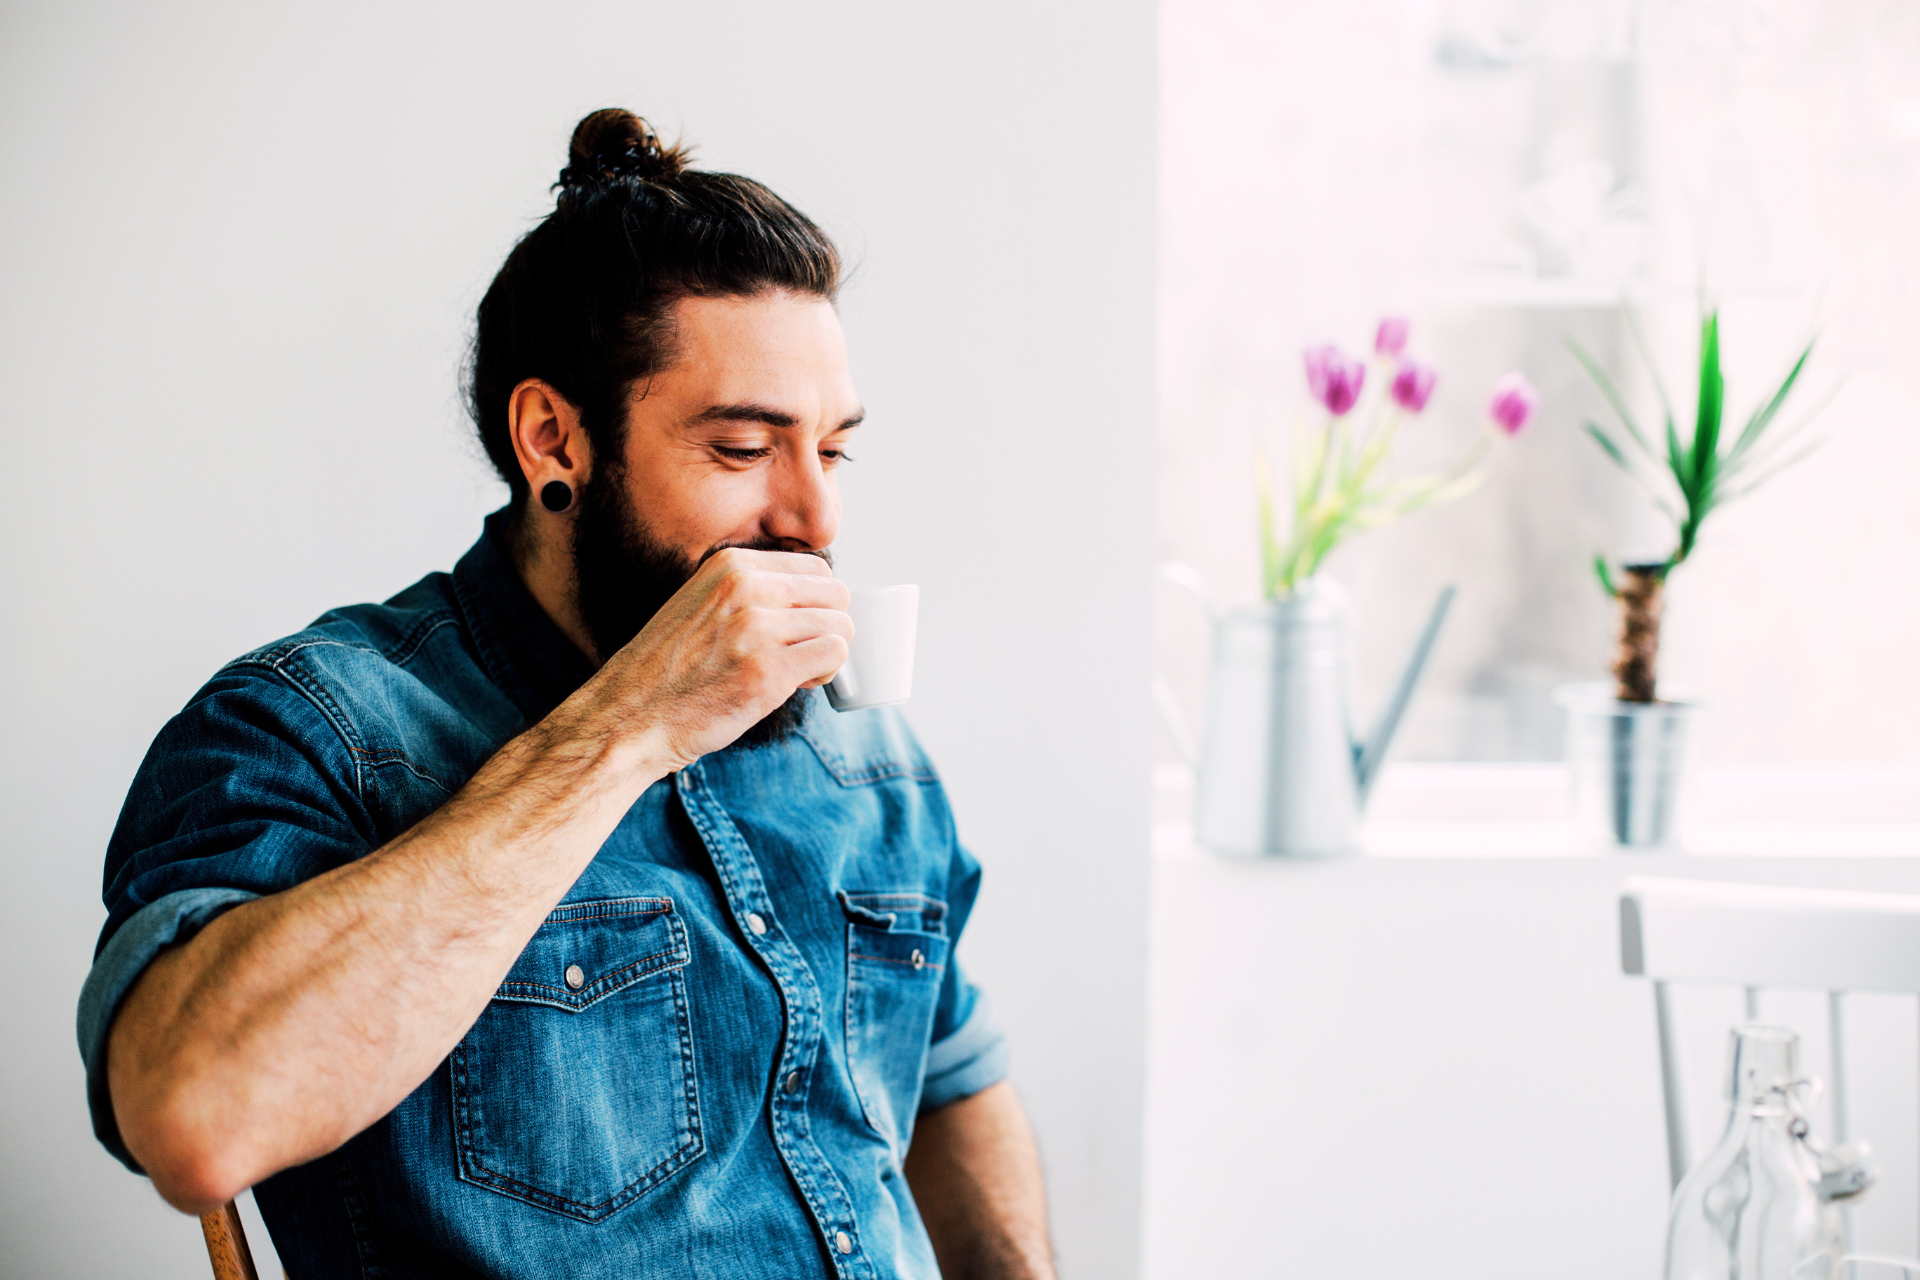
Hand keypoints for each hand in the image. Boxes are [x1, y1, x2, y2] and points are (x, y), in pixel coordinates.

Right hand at [593, 547, 851, 767]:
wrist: (630, 716)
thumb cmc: (670, 670)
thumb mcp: (703, 603)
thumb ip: (751, 591)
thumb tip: (817, 599)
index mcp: (731, 565)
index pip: (816, 569)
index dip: (816, 604)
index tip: (795, 629)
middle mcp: (745, 587)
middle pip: (836, 594)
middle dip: (829, 627)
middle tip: (800, 654)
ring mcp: (757, 628)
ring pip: (841, 626)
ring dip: (827, 655)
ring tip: (794, 672)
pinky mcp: (768, 670)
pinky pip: (834, 656)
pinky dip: (823, 675)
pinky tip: (793, 685)